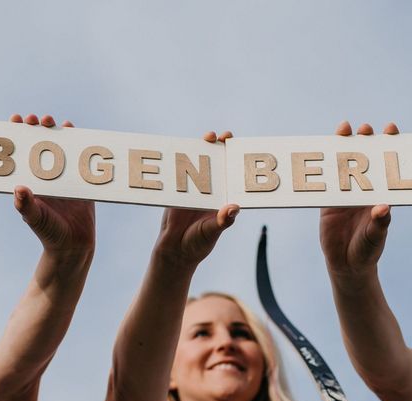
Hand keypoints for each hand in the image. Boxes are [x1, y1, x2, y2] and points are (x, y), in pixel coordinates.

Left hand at [9, 113, 94, 258]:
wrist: (74, 246)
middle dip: (35, 128)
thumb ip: (26, 205)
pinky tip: (74, 131)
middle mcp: (44, 174)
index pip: (19, 152)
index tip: (15, 122)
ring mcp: (62, 175)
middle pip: (38, 144)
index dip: (16, 135)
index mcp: (29, 180)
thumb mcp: (35, 219)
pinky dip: (77, 142)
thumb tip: (18, 189)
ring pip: (58, 146)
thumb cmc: (49, 233)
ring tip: (52, 122)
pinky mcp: (80, 179)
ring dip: (54, 131)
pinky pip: (78, 157)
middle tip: (36, 120)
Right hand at [152, 130, 238, 265]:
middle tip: (221, 137)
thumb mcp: (211, 233)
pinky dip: (179, 160)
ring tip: (207, 138)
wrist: (173, 252)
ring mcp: (192, 187)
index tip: (239, 148)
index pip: (231, 174)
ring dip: (200, 148)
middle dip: (219, 146)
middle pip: (215, 161)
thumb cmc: (197, 244)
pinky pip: (178, 171)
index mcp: (222, 198)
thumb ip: (222, 221)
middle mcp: (209, 189)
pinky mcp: (176, 189)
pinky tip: (182, 148)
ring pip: (197, 162)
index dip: (235, 160)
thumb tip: (234, 207)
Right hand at [319, 121, 399, 277]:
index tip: (390, 130)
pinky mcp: (328, 200)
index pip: (387, 164)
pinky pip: (325, 179)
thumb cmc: (368, 250)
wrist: (346, 265)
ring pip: (344, 163)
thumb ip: (380, 223)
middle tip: (365, 129)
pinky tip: (320, 150)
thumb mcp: (375, 237)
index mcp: (381, 193)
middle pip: (365, 157)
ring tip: (343, 129)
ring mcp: (345, 192)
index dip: (390, 145)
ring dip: (343, 145)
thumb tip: (384, 207)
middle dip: (365, 139)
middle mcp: (364, 189)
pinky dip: (322, 166)